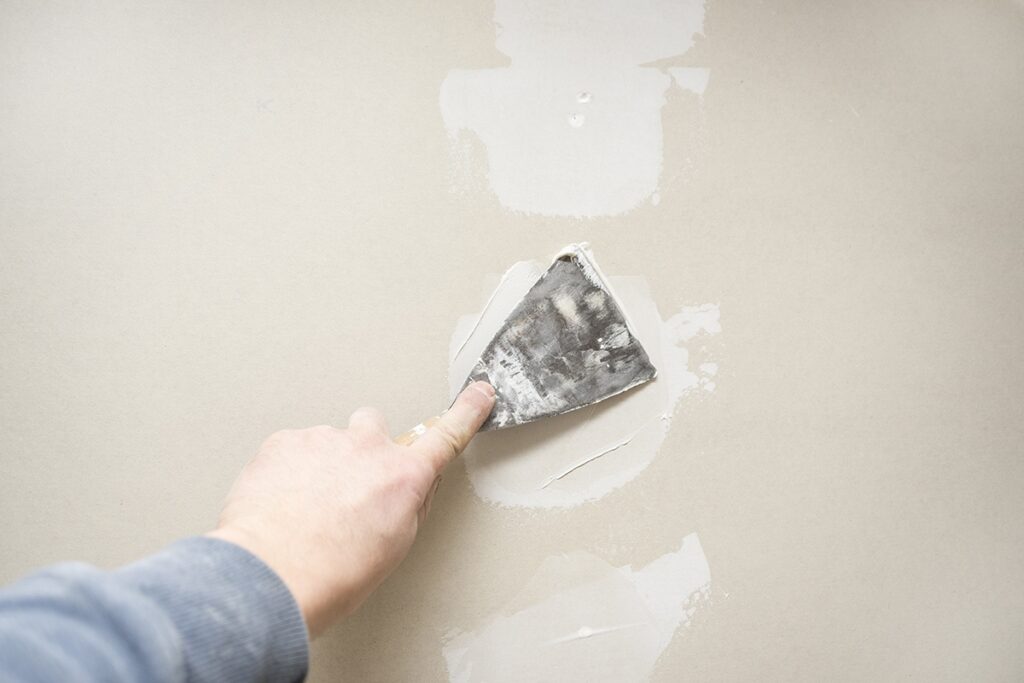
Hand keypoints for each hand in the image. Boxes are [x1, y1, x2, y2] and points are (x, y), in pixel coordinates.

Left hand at [207, 382, 495, 635]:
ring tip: (305, 508)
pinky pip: (294, 448)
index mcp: (403, 477)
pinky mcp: (285, 441)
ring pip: (329, 441)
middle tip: (345, 487)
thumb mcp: (391, 548)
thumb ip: (406, 505)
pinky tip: (283, 503)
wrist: (272, 576)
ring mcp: (324, 440)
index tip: (479, 395)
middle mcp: (368, 448)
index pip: (446, 437)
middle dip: (363, 449)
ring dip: (322, 465)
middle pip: (373, 428)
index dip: (466, 412)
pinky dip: (290, 470)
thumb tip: (404, 490)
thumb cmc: (330, 575)